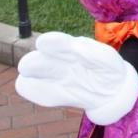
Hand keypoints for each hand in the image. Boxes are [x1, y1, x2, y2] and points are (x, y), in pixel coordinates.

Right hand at [16, 32, 137, 124]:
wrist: (114, 90)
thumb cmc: (110, 67)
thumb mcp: (106, 57)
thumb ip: (92, 52)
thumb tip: (76, 46)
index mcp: (75, 48)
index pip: (62, 44)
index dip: (52, 43)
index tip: (42, 42)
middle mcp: (63, 62)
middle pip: (47, 61)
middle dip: (36, 62)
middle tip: (26, 64)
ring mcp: (60, 79)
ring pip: (43, 77)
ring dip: (32, 76)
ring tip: (23, 74)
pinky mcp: (60, 95)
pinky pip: (47, 95)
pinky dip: (36, 91)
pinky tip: (24, 87)